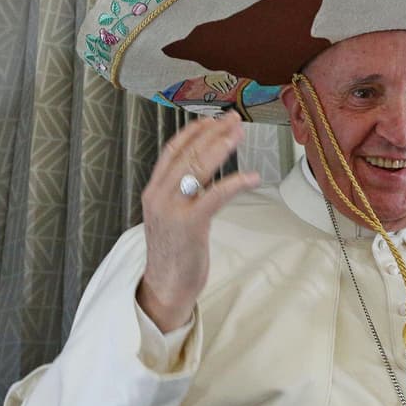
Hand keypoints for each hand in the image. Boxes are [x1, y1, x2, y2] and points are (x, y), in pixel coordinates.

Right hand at [137, 112, 260, 331]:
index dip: (193, 132)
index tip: (212, 119)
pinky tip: (252, 176)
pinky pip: (214, 196)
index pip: (172, 151)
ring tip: (239, 133)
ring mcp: (172, 209)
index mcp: (153, 191)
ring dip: (221, 147)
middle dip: (211, 132)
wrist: (164, 286)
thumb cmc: (173, 252)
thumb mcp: (170, 216)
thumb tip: (203, 171)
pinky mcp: (189, 225)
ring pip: (197, 168)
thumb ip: (181, 193)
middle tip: (233, 119)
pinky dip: (234, 182)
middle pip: (187, 153)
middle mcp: (159, 195)